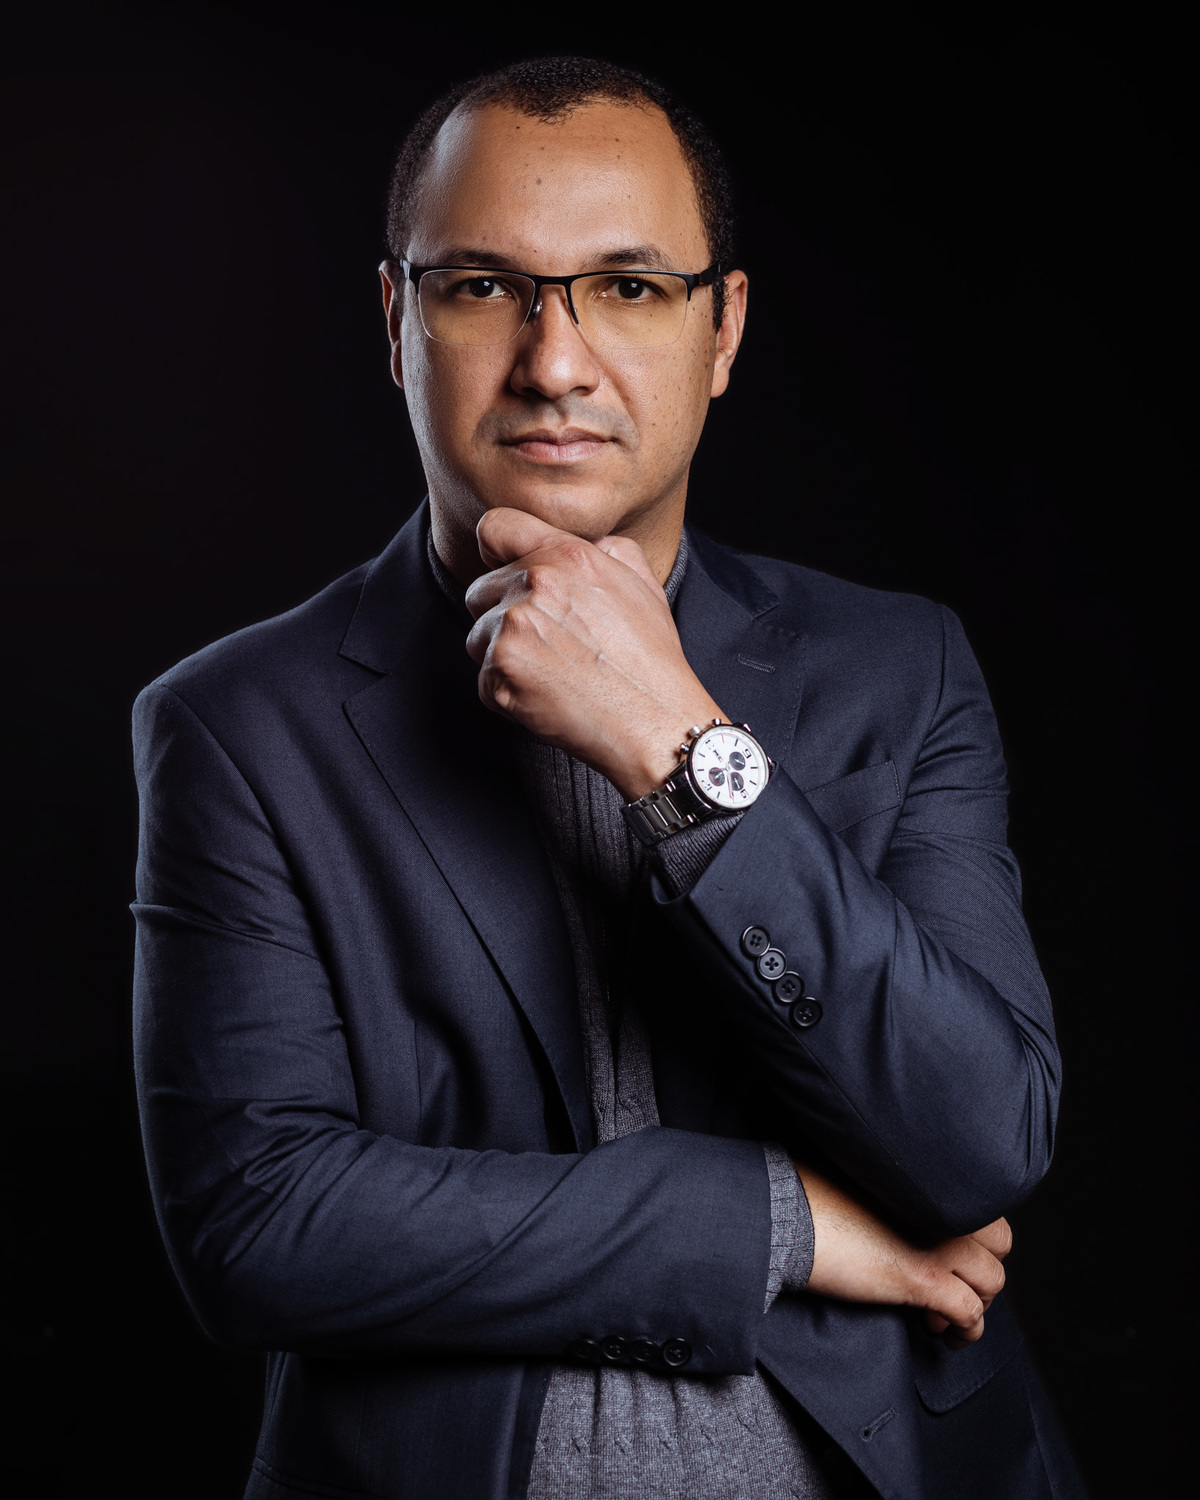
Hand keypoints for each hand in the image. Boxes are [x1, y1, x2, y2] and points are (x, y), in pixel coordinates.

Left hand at [464, 508, 724, 798]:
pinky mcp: (500, 672)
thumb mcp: (643, 585)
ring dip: (503, 657)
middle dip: (502, 616)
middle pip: (480, 591)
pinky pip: (484, 681)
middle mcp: (534, 584)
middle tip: (548, 645)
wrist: (653, 723)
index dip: (494, 551)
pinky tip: (546, 698)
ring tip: (551, 674)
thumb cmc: (651, 661)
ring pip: (478, 637)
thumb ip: (609, 550)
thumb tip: (589, 544)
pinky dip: (507, 695)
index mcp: (566, 556)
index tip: (501, 569)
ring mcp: (512, 628)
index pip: (495, 527)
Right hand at [797, 1165, 1010, 1349]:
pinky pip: (970, 1313)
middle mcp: (943, 1206)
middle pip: (999, 1244)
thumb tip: (907, 1211)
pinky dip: (964, 1330)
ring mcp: (939, 1241)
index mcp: (930, 1179)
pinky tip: (943, 1334)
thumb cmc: (810, 1191)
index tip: (950, 1255)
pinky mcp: (924, 1278)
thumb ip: (898, 1187)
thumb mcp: (864, 1175)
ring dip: (973, 1302)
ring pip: (991, 1281)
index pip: (983, 1207)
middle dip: (981, 1270)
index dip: (972, 1238)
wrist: (787, 1215)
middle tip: (953, 1284)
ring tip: (939, 1314)